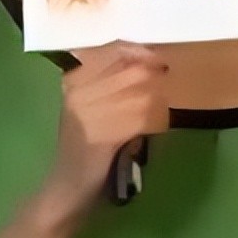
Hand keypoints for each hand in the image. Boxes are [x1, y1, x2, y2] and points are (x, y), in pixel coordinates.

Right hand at [37, 41, 169, 217]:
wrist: (67, 187)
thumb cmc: (89, 148)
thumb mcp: (96, 110)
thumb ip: (117, 87)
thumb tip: (155, 67)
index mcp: (75, 80)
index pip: (113, 50)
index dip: (143, 52)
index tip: (161, 60)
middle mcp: (77, 91)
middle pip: (132, 71)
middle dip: (157, 78)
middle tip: (170, 86)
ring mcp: (86, 113)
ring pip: (141, 95)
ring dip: (160, 103)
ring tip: (165, 111)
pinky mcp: (99, 135)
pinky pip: (140, 119)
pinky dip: (156, 122)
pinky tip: (160, 127)